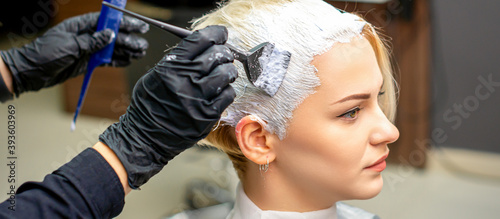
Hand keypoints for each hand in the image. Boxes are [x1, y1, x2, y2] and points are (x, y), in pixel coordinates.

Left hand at [0, 12, 148, 95]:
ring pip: (111, 48)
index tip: (137, 24)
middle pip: (111, 35)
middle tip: (142, 44)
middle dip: (128, 39)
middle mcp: (85, 36)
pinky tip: (128, 60)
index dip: (122, 22)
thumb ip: (91, 41)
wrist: (31, 73)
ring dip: (126, 50)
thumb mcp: (70, 46)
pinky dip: (117, 60)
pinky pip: (106, 60)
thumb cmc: (44, 54)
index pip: (105, 21)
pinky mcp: (87, 62)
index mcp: (79, 26)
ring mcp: (87, 49)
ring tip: (139, 53)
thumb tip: (110, 35)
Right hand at [99, 26, 237, 188]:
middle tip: (224, 55)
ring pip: (226, 74)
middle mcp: (185, 82)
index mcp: (170, 68)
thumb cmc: (150, 105)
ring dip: (228, 70)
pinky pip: (228, 95)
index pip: (199, 41)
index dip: (215, 33)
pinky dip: (227, 90)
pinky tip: (220, 91)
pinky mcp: (208, 116)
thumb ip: (178, 61)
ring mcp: (198, 99)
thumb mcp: (156, 76)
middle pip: (216, 55)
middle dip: (224, 52)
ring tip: (224, 73)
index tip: (221, 33)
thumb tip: (202, 46)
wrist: (146, 137)